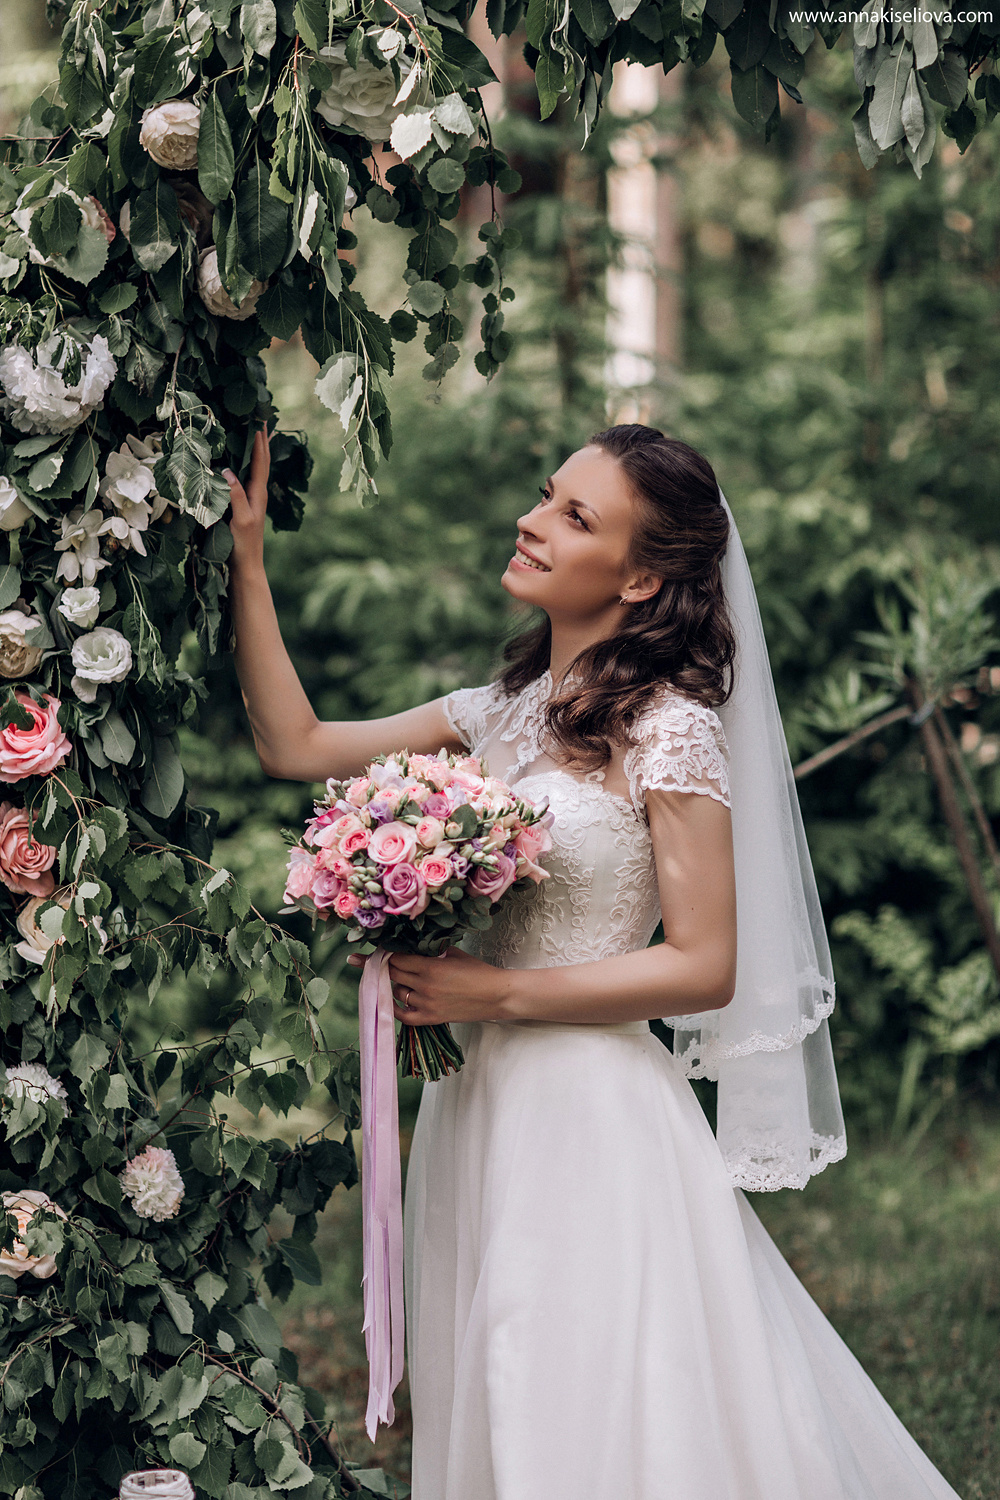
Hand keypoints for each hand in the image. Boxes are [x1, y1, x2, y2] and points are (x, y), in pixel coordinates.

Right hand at [225, 427, 269, 569]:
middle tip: (260, 419)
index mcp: (258, 493)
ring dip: (255, 450)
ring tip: (253, 433)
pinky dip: (244, 464)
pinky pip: (245, 478)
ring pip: (254, 468)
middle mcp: (257, 493)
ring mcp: (251, 499)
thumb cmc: (244, 544)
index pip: (260, 462)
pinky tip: (238, 462)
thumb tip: (227, 470)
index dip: (259, 442)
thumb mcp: (239, 518)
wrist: (246, 565)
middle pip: (261, 461)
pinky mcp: (243, 505)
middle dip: (261, 440)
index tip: (259, 421)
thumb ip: (235, 495)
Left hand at [347, 947, 512, 1024]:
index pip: (396, 959)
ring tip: (392, 979)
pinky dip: (396, 1007)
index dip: (380, 955)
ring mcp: (427, 1004)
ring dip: (393, 985)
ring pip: (397, 993)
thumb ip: (431, 953)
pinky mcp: (432, 1018)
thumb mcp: (454, 955)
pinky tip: (393, 1000)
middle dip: (376, 969)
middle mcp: (425, 986)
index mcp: (430, 967)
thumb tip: (411, 950)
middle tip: (361, 963)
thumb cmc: (479, 972)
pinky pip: (405, 1015)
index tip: (364, 953)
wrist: (497, 995)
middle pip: (392, 975)